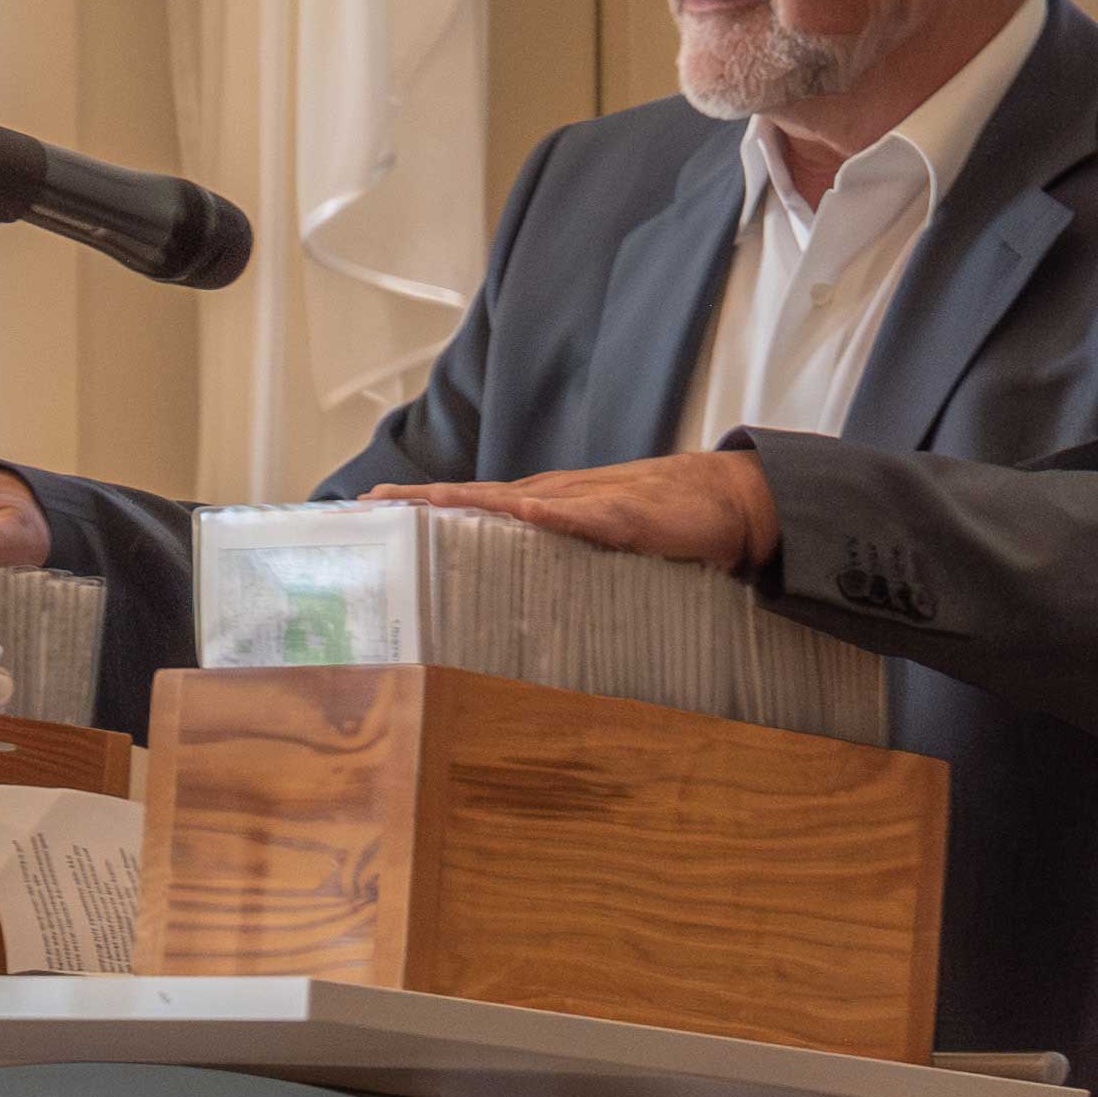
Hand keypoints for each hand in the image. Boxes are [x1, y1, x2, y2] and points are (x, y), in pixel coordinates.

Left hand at [366, 450, 781, 575]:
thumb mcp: (598, 549)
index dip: (424, 506)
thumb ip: (560, 564)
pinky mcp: (630, 516)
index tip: (371, 510)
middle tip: (371, 504)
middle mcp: (557, 497)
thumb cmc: (661, 524)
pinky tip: (527, 512)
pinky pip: (587, 516)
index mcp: (546, 507)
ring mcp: (591, 502)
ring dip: (472, 500)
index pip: (473, 505)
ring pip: (520, 498)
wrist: (726, 502)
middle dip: (425, 499)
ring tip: (426, 502)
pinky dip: (556, 513)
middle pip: (479, 496)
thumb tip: (516, 600)